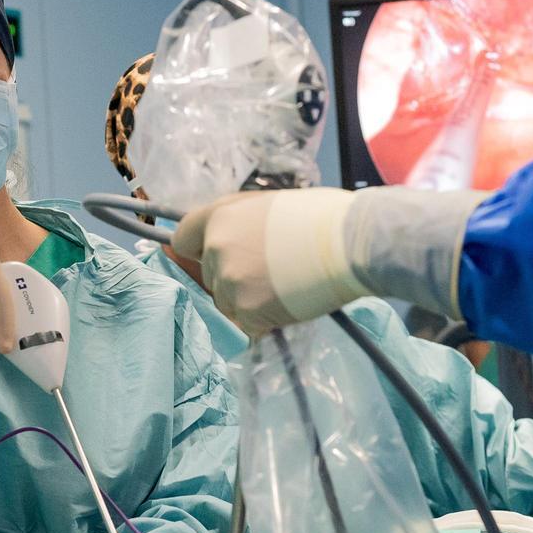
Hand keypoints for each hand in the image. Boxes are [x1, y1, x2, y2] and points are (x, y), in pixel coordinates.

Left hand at [174, 190, 365, 335]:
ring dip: (250, 303)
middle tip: (272, 274)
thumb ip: (240, 223)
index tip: (215, 258)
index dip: (199, 250)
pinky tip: (288, 306)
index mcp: (219, 217)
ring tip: (285, 289)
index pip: (183, 239)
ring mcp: (229, 282)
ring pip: (228, 303)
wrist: (348, 243)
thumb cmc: (321, 218)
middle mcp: (216, 249)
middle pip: (211, 276)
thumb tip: (230, 238)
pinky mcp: (246, 312)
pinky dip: (264, 324)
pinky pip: (247, 326)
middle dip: (235, 279)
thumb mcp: (268, 206)